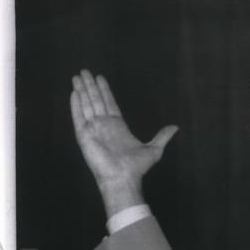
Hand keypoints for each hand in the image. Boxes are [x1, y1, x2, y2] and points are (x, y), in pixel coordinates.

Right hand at [70, 69, 177, 212]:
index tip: (99, 78)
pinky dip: (76, 104)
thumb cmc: (136, 167)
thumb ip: (162, 137)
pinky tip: (74, 92)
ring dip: (82, 90)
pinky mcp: (84, 134)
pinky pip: (78, 116)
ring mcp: (93, 129)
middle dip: (90, 86)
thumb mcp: (154, 149)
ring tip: (77, 76)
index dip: (104, 90)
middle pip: (96, 100)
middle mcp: (104, 125)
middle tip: (85, 71)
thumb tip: (175, 127)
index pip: (109, 103)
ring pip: (86, 104)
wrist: (122, 178)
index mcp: (118, 126)